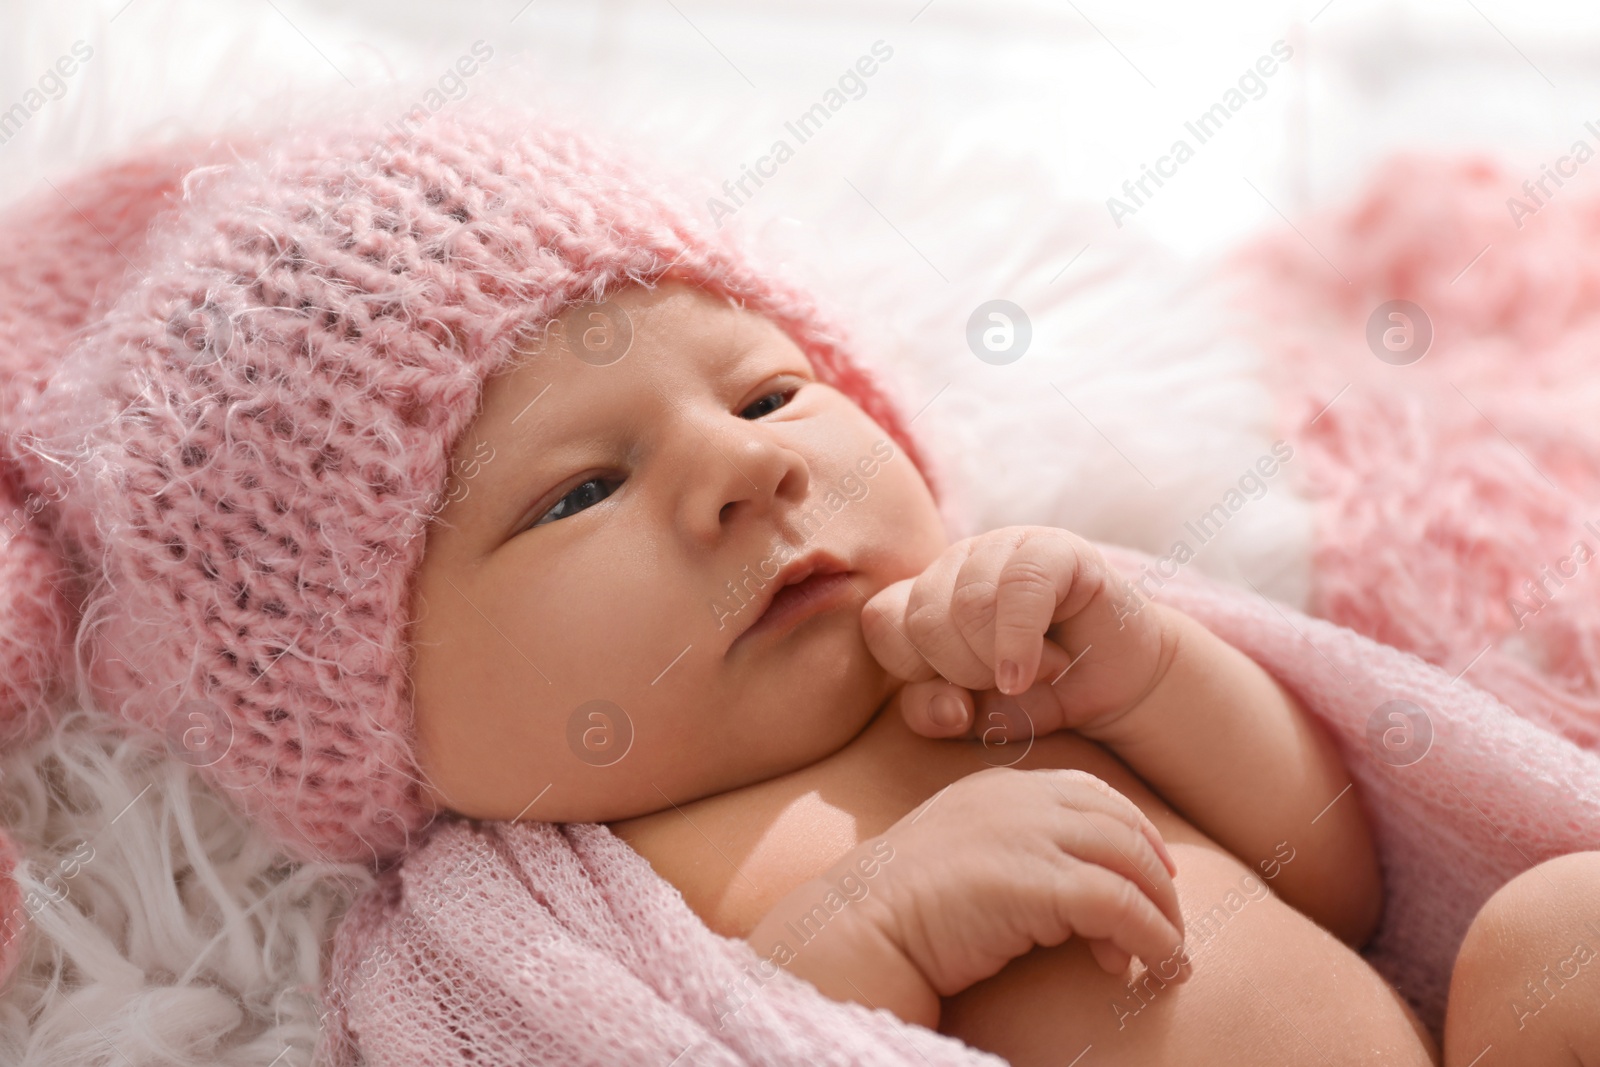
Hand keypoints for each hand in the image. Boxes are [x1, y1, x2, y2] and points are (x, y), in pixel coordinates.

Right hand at [854, 767, 1188, 1000]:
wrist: (859, 926)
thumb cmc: (900, 905)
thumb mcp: (959, 851)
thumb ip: (1007, 846)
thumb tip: (1063, 884)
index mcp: (999, 786)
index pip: (1091, 793)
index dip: (1134, 832)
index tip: (1153, 874)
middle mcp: (1019, 800)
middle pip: (1122, 827)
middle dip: (1157, 879)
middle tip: (1167, 926)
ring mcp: (1028, 836)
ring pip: (1132, 864)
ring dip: (1162, 915)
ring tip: (1167, 957)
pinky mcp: (1037, 883)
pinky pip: (1121, 907)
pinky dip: (1151, 938)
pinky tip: (1152, 966)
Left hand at [861, 526, 1172, 742]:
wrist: (1117, 685)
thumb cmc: (1036, 695)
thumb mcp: (974, 717)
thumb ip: (933, 712)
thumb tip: (946, 705)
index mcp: (924, 595)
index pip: (882, 621)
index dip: (912, 671)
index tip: (956, 698)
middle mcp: (956, 563)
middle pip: (924, 617)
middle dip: (962, 671)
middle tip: (1003, 684)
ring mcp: (1003, 547)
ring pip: (968, 603)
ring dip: (999, 660)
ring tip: (1034, 672)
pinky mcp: (1054, 549)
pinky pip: (1020, 587)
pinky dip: (1022, 642)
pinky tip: (1038, 671)